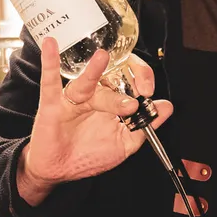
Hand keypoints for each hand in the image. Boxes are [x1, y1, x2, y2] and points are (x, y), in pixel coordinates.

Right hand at [16, 37, 173, 205]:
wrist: (59, 171)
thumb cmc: (89, 155)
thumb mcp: (124, 143)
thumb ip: (145, 125)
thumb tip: (167, 106)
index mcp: (112, 99)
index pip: (129, 76)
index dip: (142, 78)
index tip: (148, 90)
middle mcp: (94, 93)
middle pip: (111, 76)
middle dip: (127, 81)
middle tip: (140, 92)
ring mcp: (73, 97)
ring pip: (88, 84)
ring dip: (95, 71)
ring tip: (102, 57)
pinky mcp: (52, 104)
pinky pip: (50, 81)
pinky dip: (50, 63)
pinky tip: (51, 46)